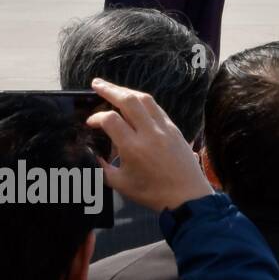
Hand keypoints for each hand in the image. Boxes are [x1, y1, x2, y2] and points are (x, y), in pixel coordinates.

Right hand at [86, 77, 213, 212]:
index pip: (110, 119)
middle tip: (96, 84)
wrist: (187, 195)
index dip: (96, 117)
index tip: (89, 123)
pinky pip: (158, 108)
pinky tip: (136, 103)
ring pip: (146, 99)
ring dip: (128, 91)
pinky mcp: (176, 129)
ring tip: (114, 89)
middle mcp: (150, 133)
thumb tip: (90, 152)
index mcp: (133, 147)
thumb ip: (101, 167)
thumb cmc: (152, 192)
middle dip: (110, 89)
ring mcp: (166, 128)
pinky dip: (144, 102)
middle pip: (130, 100)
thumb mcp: (120, 183)